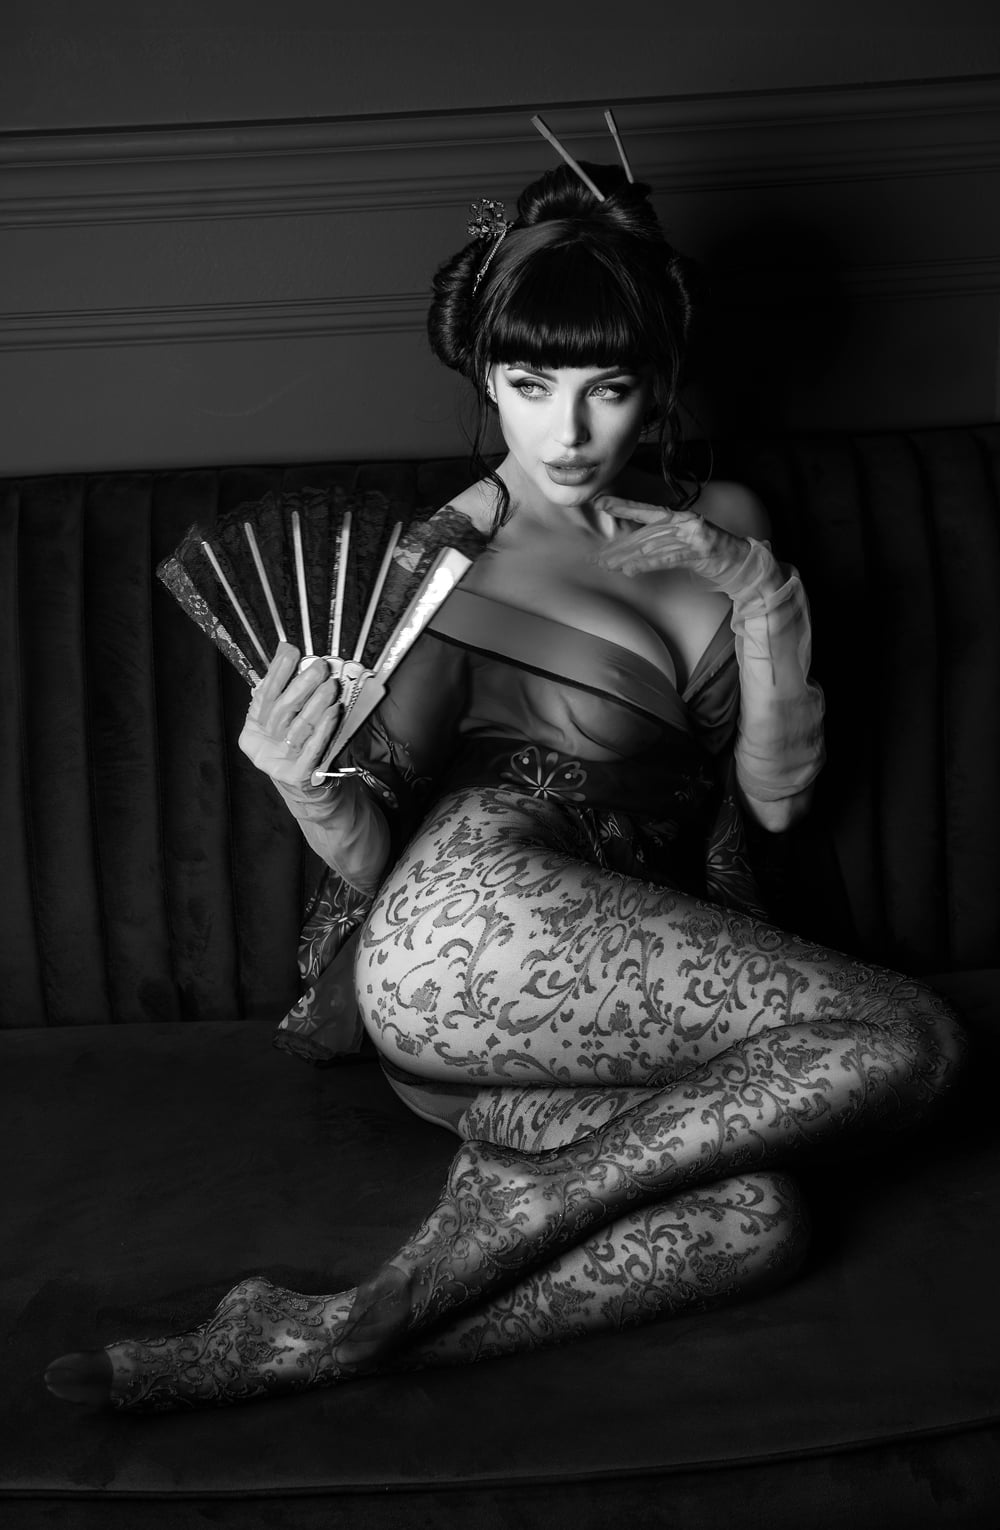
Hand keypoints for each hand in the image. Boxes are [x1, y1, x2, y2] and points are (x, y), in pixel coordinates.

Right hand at [239, 642, 342, 799]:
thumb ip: (284, 690)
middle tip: (319, 667)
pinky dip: (324, 728)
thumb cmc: (300, 747)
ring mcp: (278, 762)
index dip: (277, 673)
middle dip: (301, 686)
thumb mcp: (288, 719)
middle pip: (282, 711)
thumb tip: (286, 651)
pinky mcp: (298, 776)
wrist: (310, 791)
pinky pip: (313, 748)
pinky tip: (334, 712)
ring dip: (316, 704)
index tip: (291, 651)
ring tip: (331, 687)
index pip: (265, 696)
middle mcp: (262, 745)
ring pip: (298, 728)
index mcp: (254, 728)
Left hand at [590, 496, 750, 589]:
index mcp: (680, 517)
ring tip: (607, 566)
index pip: (646, 511)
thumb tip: (634, 549)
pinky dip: (647, 565)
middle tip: (596, 556)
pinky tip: (631, 570)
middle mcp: (684, 523)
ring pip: (652, 547)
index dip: (623, 506)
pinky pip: (667, 559)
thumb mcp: (686, 540)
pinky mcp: (698, 553)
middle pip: (643, 534)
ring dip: (627, 558)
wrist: (742, 561)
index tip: (601, 503)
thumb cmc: (712, 553)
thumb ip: (663, 540)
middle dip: (618, 547)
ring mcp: (692, 537)